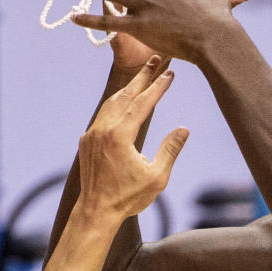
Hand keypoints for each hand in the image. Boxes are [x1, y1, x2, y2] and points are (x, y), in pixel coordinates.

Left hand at [76, 54, 188, 222]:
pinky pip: (103, 115)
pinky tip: (125, 100)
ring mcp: (92, 134)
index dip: (158, 87)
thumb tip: (184, 128)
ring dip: (128, 88)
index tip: (170, 73)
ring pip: (112, 103)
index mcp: (120, 136)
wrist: (96, 211)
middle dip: (142, 76)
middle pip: (125, 95)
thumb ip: (170, 149)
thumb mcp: (157, 177)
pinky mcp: (87, 141)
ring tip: (143, 75)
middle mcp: (103, 130)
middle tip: (155, 59)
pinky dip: (116, 103)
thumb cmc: (128, 198)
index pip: (143, 104)